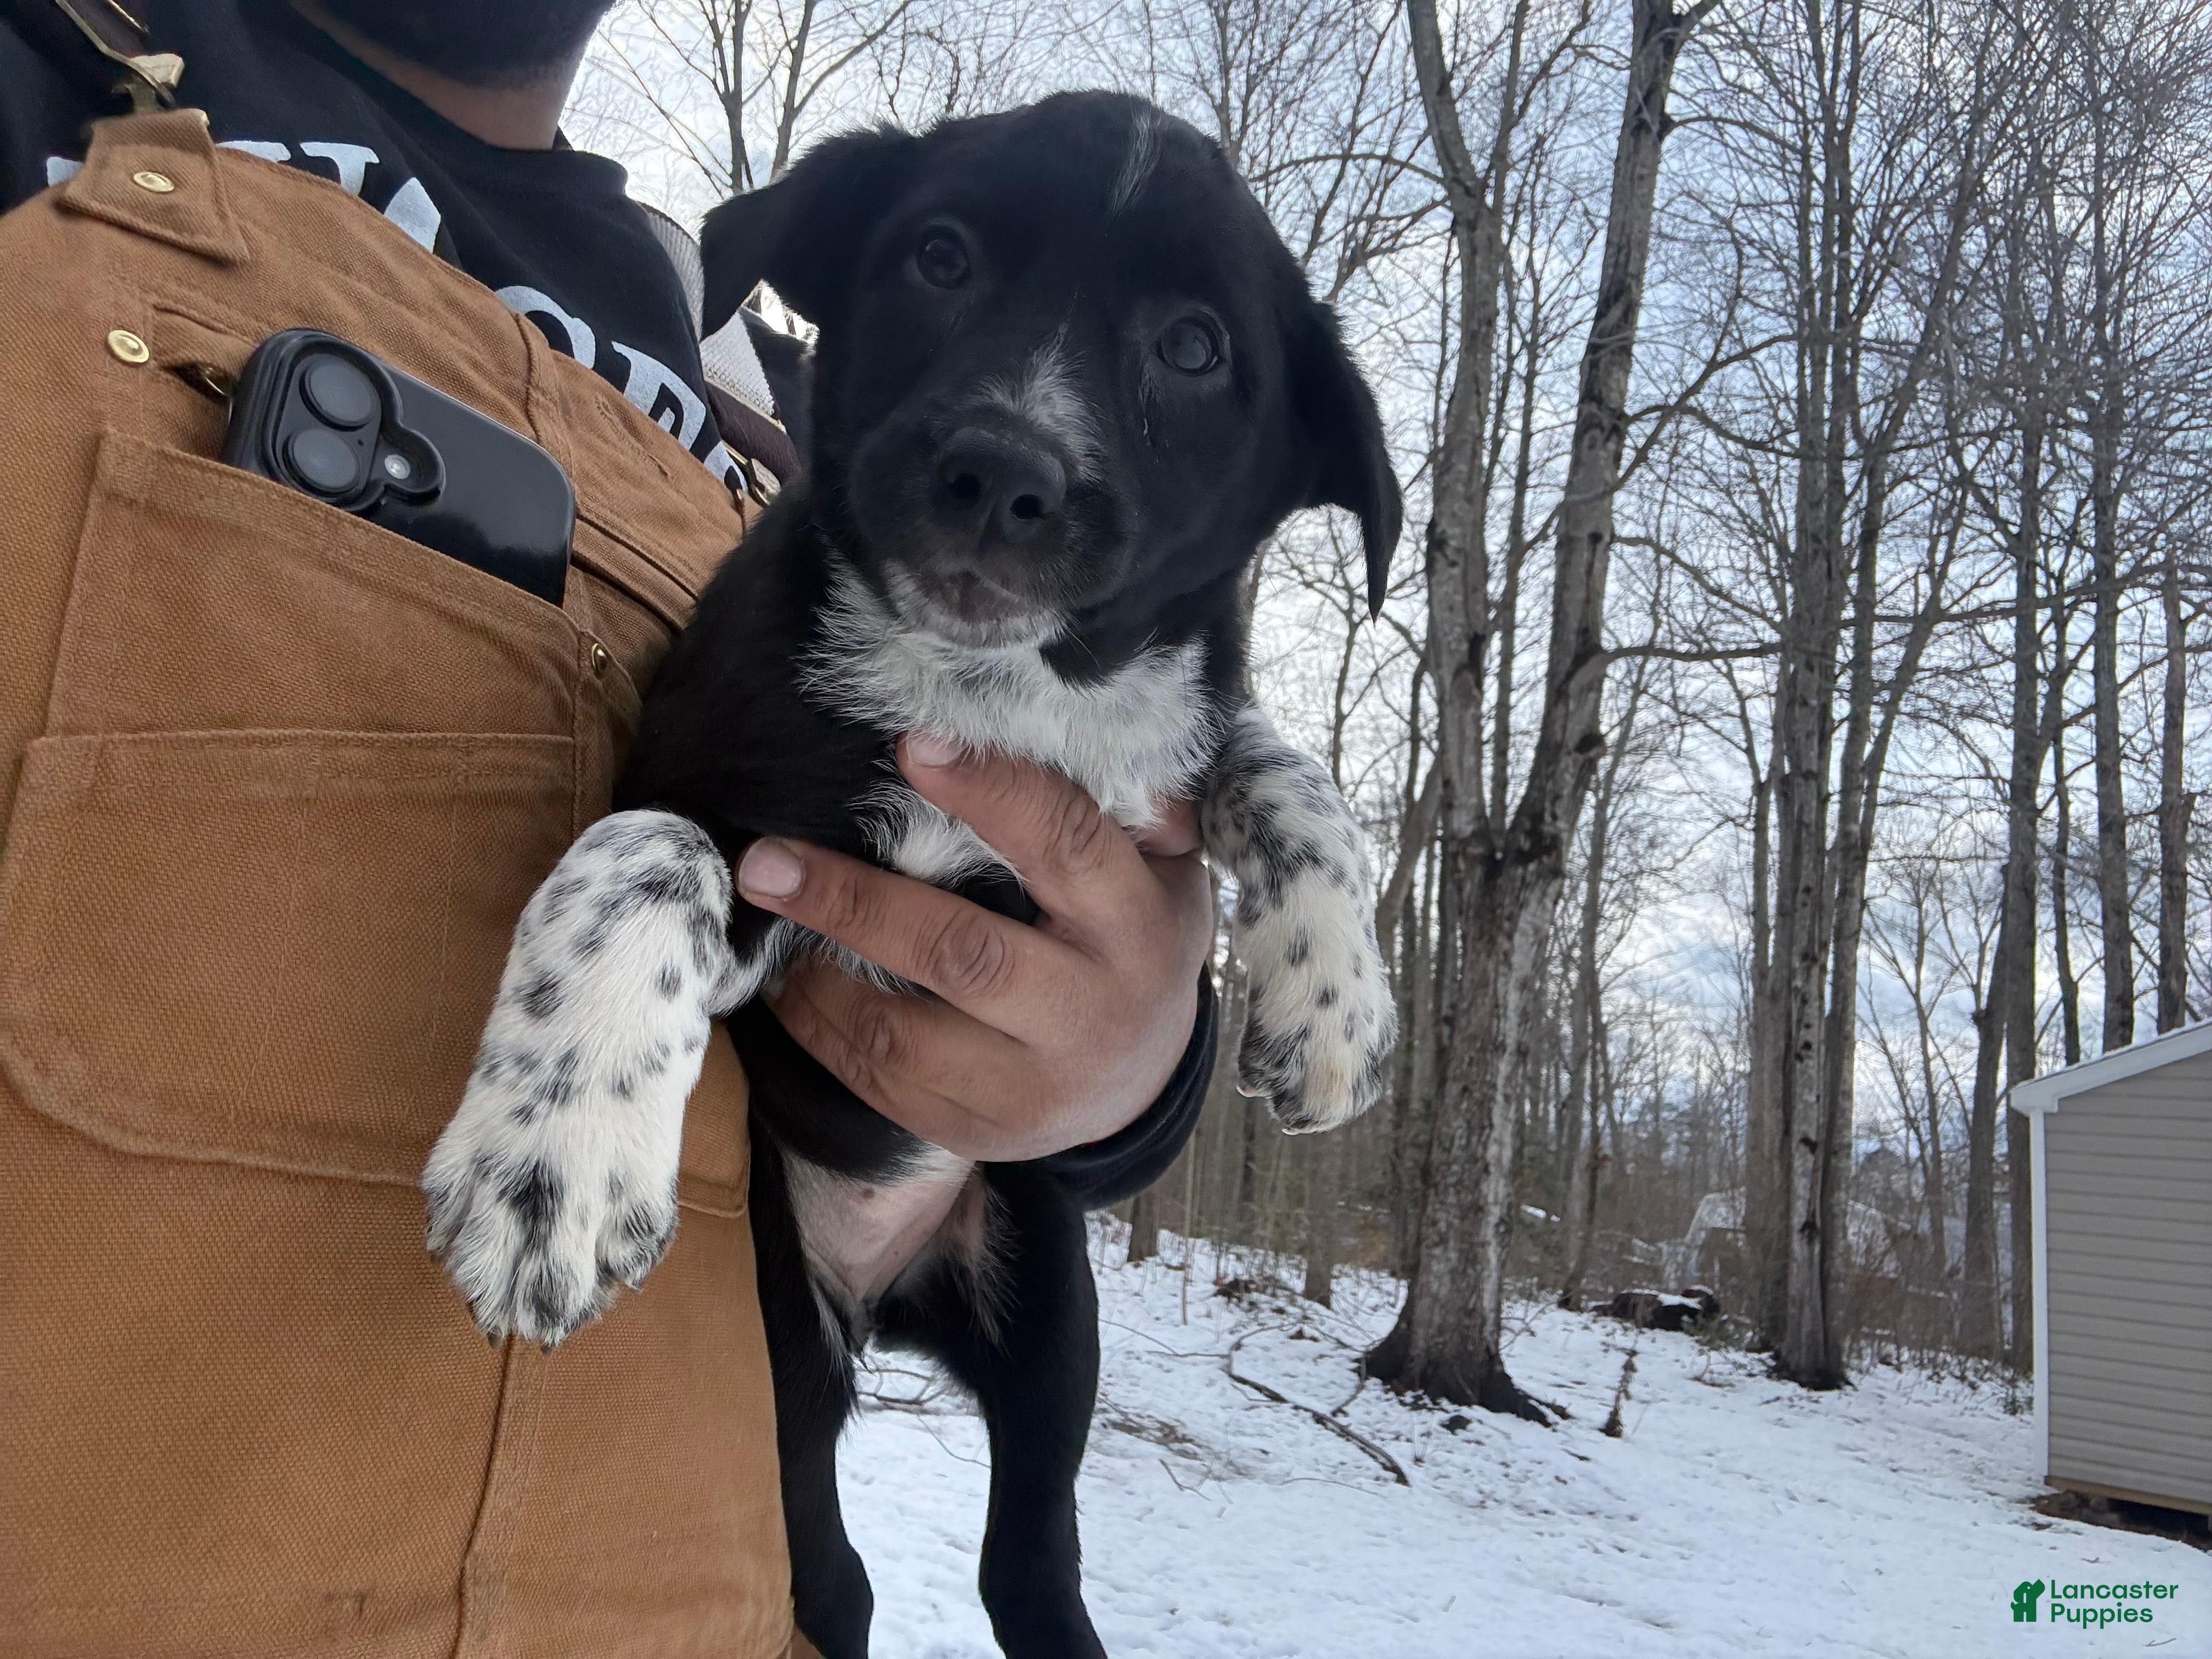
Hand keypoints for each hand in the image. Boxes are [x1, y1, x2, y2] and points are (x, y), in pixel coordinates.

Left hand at [734, 737, 1210, 1161]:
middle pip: (961, 953)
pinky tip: (791, 984)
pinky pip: (882, 1084)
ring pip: (903, 1034)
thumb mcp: (1164, 870)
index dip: (990, 792)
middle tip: (768, 860)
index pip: (1065, 845)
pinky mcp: (980, 1131)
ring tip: (769, 918)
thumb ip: (1127, 805)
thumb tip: (1062, 722)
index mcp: (1132, 926)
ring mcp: (1030, 1086)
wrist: (1146, 1083)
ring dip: (819, 976)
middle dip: (854, 902)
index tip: (911, 746)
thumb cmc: (1134, 940)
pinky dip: (822, 1031)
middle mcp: (1085, 1011)